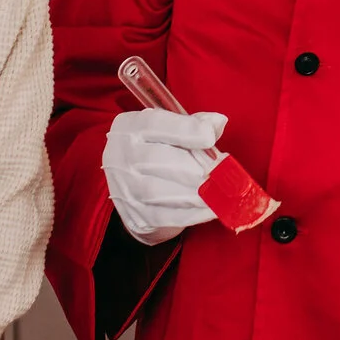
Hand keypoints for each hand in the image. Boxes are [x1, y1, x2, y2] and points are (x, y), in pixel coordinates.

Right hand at [103, 107, 229, 244]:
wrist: (134, 186)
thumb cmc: (159, 150)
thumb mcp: (170, 130)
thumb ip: (194, 124)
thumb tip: (218, 123)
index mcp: (131, 127)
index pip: (154, 124)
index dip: (184, 129)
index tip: (209, 136)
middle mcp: (122, 155)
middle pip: (154, 159)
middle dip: (189, 167)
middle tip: (215, 173)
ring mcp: (124, 187)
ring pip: (157, 191)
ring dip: (191, 193)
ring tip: (216, 193)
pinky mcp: (134, 213)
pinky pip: (163, 216)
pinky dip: (190, 214)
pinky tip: (210, 210)